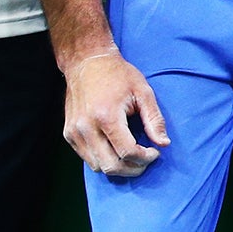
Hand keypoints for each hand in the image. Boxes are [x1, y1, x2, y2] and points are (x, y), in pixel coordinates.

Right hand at [63, 51, 169, 177]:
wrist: (86, 62)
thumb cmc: (118, 75)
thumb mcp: (143, 92)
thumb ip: (154, 119)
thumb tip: (164, 144)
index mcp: (106, 116)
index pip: (127, 152)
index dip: (145, 158)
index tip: (155, 152)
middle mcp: (86, 127)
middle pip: (111, 166)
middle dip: (133, 168)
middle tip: (146, 159)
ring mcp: (74, 132)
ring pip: (98, 167)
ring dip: (119, 167)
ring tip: (133, 155)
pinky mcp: (68, 134)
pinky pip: (87, 159)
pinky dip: (104, 160)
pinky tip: (116, 148)